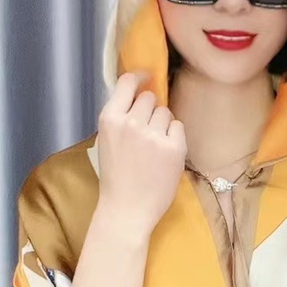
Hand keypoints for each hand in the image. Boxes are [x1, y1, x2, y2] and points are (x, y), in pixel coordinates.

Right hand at [95, 72, 186, 233]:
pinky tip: (164, 155)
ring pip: (166, 112)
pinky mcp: (173, 147)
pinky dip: (174, 138)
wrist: (127, 209)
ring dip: (163, 125)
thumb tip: (141, 93)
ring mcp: (153, 135)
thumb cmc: (117, 177)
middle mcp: (131, 123)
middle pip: (150, 98)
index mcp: (110, 119)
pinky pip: (178, 127)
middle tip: (146, 134)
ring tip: (153, 148)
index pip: (127, 83)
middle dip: (150, 111)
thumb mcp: (107, 140)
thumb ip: (121, 117)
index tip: (148, 77)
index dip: (140, 77)